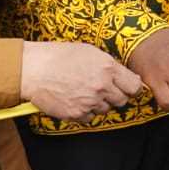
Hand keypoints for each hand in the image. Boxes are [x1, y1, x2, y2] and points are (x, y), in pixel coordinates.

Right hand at [21, 41, 143, 121]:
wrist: (34, 69)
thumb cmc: (59, 57)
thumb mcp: (90, 52)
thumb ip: (110, 65)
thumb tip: (126, 76)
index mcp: (107, 68)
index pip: (134, 86)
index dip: (132, 88)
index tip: (128, 88)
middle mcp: (101, 86)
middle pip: (122, 100)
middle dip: (115, 96)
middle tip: (102, 89)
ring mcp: (89, 102)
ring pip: (105, 109)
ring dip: (99, 103)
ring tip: (83, 91)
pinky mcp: (77, 114)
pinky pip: (90, 117)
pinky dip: (85, 111)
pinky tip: (75, 99)